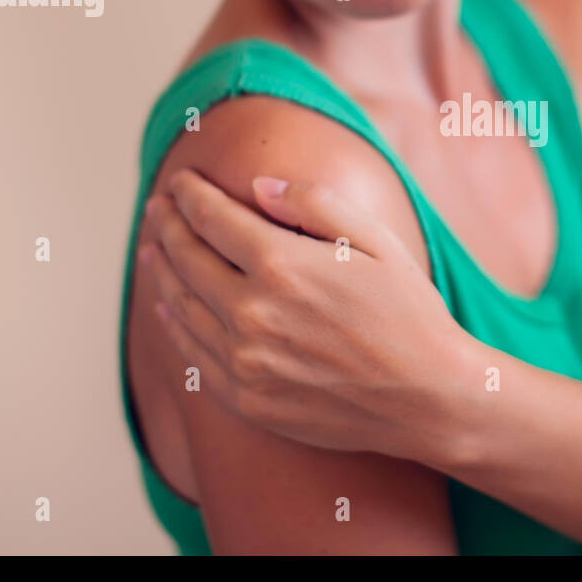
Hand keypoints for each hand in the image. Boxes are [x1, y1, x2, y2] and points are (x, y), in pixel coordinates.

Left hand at [138, 167, 472, 464]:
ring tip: (152, 250)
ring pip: (182, 306)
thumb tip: (258, 185)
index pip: (213, 219)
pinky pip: (193, 355)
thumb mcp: (375, 240)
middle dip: (168, 226)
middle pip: (188, 259)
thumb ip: (314, 203)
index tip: (180, 182)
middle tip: (158, 208)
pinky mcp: (247, 399)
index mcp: (282, 266)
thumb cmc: (410, 313)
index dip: (190, 196)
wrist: (429, 399)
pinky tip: (168, 306)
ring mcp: (245, 362)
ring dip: (163, 271)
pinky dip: (174, 324)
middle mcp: (252, 313)